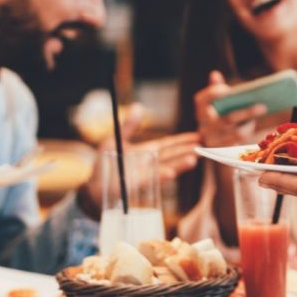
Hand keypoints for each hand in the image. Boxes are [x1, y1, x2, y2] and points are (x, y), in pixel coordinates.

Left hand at [79, 106, 200, 217]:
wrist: (92, 189)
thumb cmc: (104, 166)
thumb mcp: (116, 141)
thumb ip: (129, 127)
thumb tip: (138, 106)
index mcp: (146, 152)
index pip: (169, 146)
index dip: (182, 141)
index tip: (198, 137)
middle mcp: (149, 164)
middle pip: (172, 156)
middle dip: (187, 151)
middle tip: (204, 147)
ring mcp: (145, 176)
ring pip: (166, 168)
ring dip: (179, 165)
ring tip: (194, 159)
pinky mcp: (136, 186)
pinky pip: (151, 180)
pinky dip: (161, 176)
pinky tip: (172, 172)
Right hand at [193, 71, 266, 146]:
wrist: (212, 136)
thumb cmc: (218, 111)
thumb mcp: (215, 99)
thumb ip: (216, 87)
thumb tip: (214, 74)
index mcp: (200, 108)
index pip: (202, 99)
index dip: (213, 94)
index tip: (228, 89)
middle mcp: (203, 125)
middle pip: (227, 120)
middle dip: (247, 113)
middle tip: (263, 106)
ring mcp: (212, 139)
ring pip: (237, 133)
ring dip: (250, 124)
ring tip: (259, 114)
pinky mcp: (221, 150)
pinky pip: (240, 142)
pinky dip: (248, 132)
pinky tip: (252, 124)